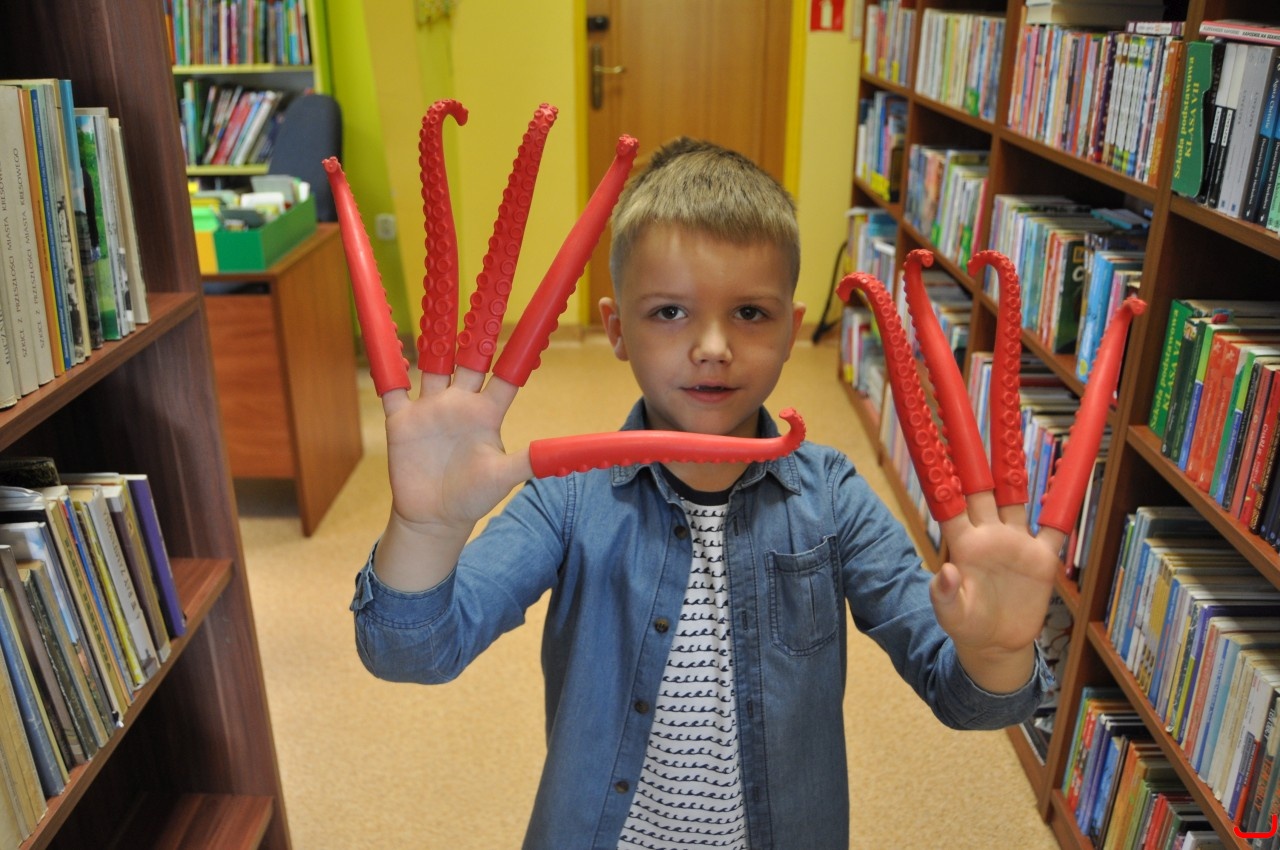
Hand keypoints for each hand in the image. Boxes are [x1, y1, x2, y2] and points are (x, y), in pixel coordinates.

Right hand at [324, 101, 805, 587]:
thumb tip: (643, 447)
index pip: (541, 308)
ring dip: (431, 237)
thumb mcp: (531, 471)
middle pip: (493, 282)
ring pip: (436, 301)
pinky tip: (356, 253)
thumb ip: (576, 454)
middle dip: (511, 213)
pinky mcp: (400, 404)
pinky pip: (384, 355)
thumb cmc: (478, 495)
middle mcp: (471, 367)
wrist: (431, 525)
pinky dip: (374, 317)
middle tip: (532, 131)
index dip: (569, 258)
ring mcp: (433, 378)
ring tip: (427, 163)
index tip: (595, 206)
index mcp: (505, 381)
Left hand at [839, 249, 1144, 689]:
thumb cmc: (962, 629)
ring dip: (1006, 368)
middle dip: (934, 342)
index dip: (899, 381)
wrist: (993, 659)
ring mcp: (1012, 516)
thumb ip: (952, 597)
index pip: (920, 433)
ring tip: (1003, 293)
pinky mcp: (1046, 544)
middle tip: (918, 268)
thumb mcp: (946, 616)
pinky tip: (1100, 382)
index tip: (874, 323)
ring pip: (1007, 430)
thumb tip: (955, 578)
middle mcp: (979, 502)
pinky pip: (1069, 490)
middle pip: (955, 409)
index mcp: (949, 514)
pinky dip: (1083, 438)